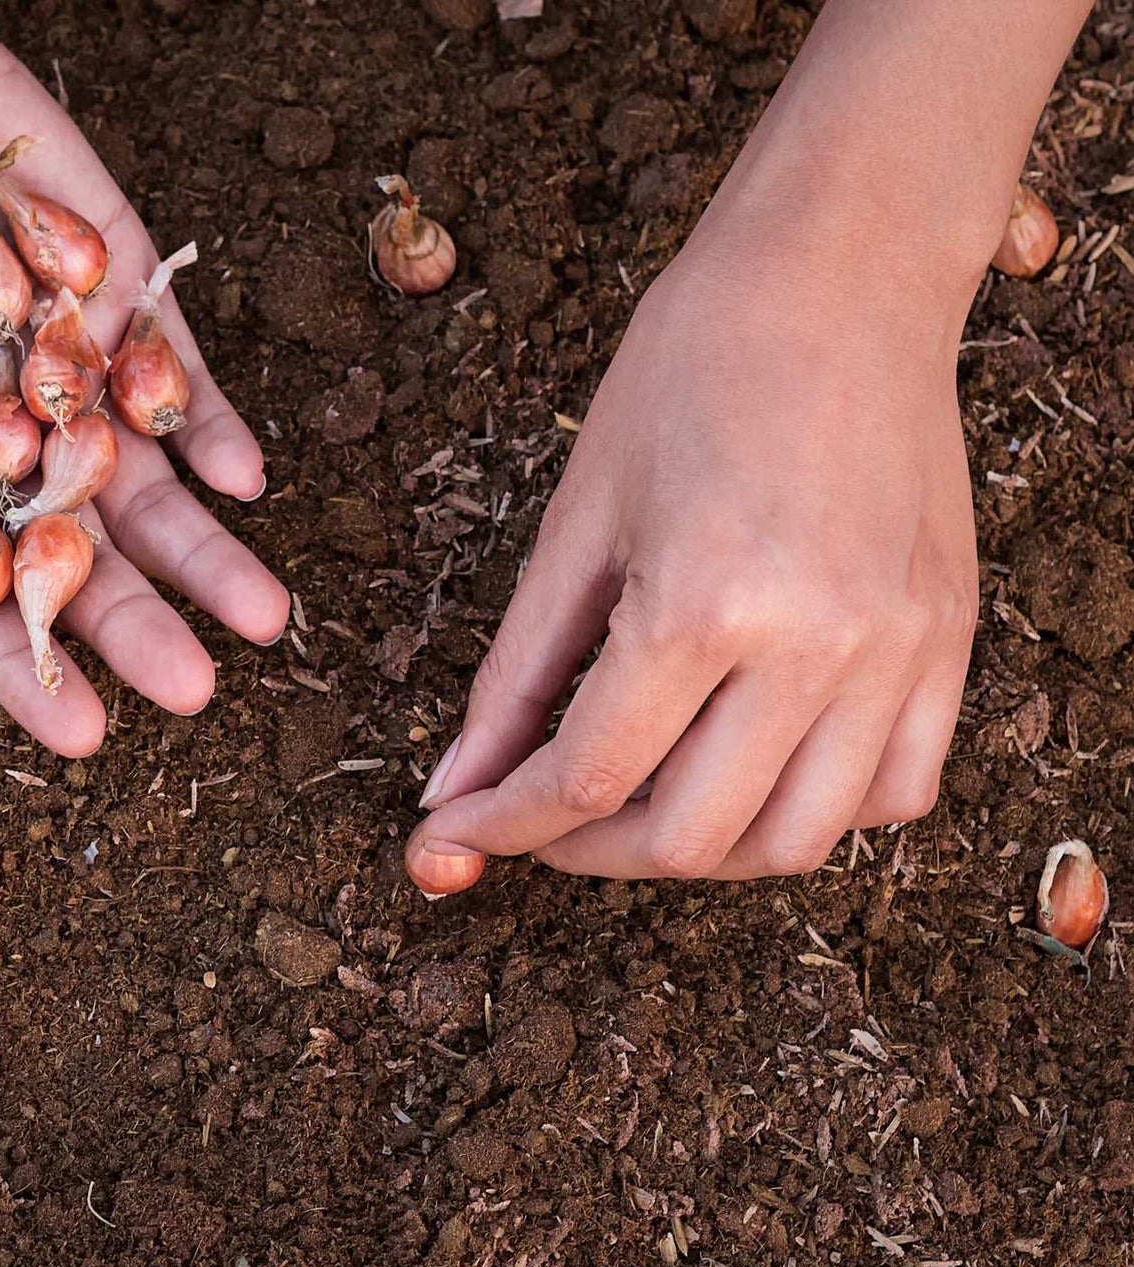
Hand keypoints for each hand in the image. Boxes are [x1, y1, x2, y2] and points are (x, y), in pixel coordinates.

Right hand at [0, 0, 287, 755]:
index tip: (83, 737)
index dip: (27, 665)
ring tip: (264, 614)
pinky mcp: (128, 303)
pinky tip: (246, 479)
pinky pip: (179, 379)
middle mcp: (13, 433)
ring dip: (209, 550)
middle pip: (86, 552)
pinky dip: (215, 426)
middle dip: (141, 622)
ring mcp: (78, 372)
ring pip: (153, 484)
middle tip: (196, 688)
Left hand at [406, 222, 978, 884]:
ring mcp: (899, 653)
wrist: (841, 275)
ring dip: (699, 849)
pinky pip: (894, 792)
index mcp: (704, 602)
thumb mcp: (577, 521)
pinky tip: (755, 769)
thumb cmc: (692, 368)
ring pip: (795, 842)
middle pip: (690, 839)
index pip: (587, 778)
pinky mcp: (949, 643)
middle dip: (587, 851)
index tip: (456, 829)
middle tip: (540, 819)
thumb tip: (457, 785)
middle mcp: (816, 648)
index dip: (504, 823)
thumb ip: (514, 675)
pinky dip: (812, 812)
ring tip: (642, 804)